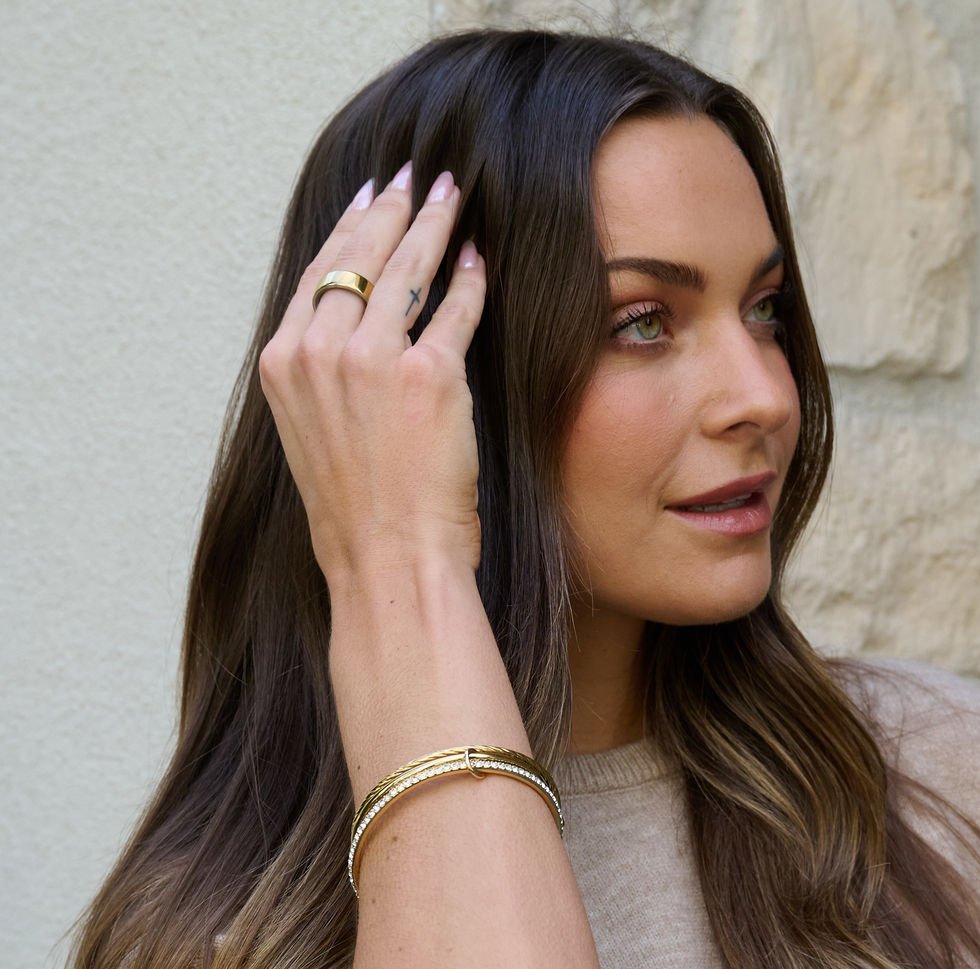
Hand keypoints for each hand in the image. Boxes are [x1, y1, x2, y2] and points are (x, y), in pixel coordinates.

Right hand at [258, 162, 486, 585]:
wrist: (387, 560)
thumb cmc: (357, 512)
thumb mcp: (314, 435)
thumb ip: (323, 377)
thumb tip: (351, 330)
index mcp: (282, 365)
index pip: (315, 275)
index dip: (346, 232)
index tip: (367, 201)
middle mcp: (318, 353)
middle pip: (358, 256)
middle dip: (390, 208)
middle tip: (415, 178)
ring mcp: (371, 361)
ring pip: (406, 269)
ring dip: (433, 224)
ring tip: (451, 197)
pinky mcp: (428, 376)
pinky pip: (454, 309)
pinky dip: (470, 280)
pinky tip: (478, 259)